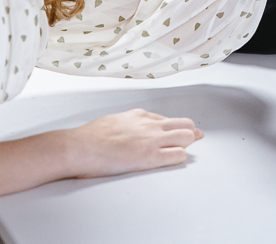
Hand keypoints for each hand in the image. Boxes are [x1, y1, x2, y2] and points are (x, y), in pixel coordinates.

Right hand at [67, 108, 203, 178]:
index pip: (168, 119)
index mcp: (140, 116)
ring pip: (186, 137)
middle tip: (194, 138)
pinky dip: (179, 157)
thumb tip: (129, 128)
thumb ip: (128, 123)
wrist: (80, 146)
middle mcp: (150, 125)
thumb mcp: (114, 121)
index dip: (177, 126)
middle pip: (184, 124)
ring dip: (187, 144)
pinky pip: (177, 155)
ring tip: (183, 150)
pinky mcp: (151, 156)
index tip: (182, 130)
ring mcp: (153, 140)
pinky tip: (174, 160)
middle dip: (190, 132)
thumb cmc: (90, 137)